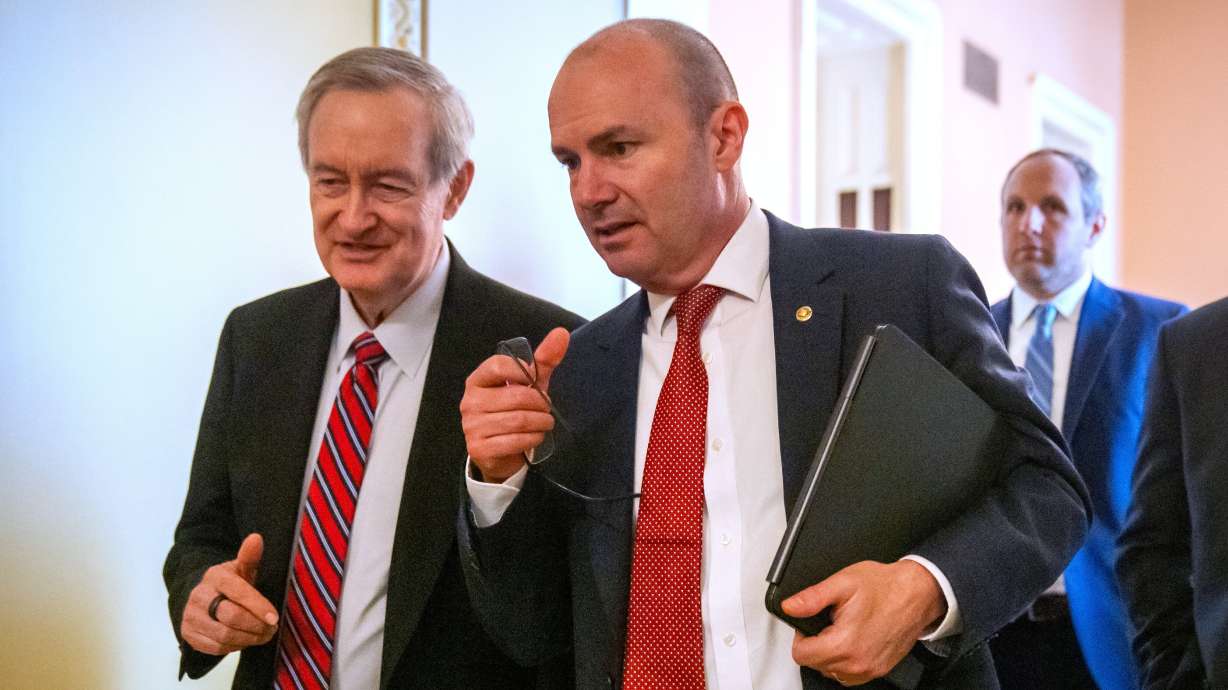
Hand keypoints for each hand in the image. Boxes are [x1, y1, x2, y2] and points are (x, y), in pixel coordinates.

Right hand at [180, 533, 279, 655]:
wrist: (203, 598)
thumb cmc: (231, 584)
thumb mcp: (241, 569)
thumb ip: (250, 557)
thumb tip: (256, 538)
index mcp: (215, 577)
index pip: (238, 592)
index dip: (258, 606)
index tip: (274, 618)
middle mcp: (199, 596)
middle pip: (231, 617)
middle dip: (256, 625)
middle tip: (271, 628)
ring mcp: (191, 616)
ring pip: (224, 636)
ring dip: (248, 638)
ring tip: (263, 635)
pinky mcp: (188, 634)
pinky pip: (215, 648)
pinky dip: (235, 647)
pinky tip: (244, 639)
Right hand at [461, 327, 569, 481]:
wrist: (499, 450)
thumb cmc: (513, 410)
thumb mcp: (529, 384)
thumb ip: (544, 359)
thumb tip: (561, 333)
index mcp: (478, 380)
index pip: (497, 366)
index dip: (522, 371)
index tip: (534, 381)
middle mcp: (470, 401)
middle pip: (516, 396)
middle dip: (540, 403)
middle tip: (546, 408)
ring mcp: (472, 426)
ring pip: (519, 420)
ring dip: (541, 422)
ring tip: (545, 422)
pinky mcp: (480, 448)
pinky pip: (516, 440)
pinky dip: (534, 438)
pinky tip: (536, 436)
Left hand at [783, 560, 944, 685]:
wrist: (917, 593)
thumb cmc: (885, 586)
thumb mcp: (842, 583)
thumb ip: (812, 598)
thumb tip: (790, 606)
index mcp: (844, 643)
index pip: (801, 655)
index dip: (801, 636)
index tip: (810, 624)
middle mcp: (858, 662)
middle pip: (816, 665)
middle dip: (816, 644)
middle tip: (829, 622)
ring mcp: (870, 669)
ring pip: (832, 672)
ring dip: (830, 655)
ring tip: (842, 630)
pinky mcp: (880, 670)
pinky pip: (851, 675)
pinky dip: (846, 661)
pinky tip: (853, 641)